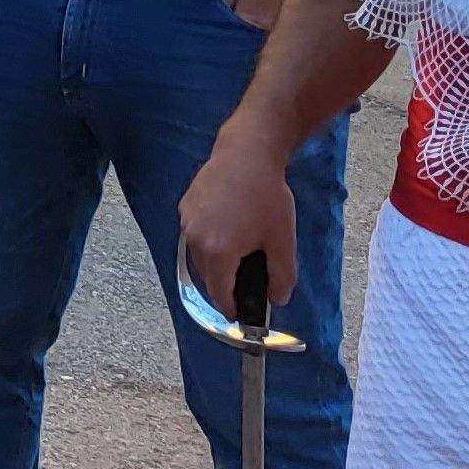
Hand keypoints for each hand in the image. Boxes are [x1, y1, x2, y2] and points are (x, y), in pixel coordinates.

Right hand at [178, 128, 300, 313]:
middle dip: (225, 284)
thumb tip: (277, 299)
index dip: (232, 308)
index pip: (220, 294)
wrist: (246, 153)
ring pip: (198, 255)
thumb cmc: (267, 197)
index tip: (241, 315)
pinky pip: (195, 234)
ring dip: (216, 261)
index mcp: (218, 252)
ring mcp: (187, 222)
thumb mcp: (282, 240)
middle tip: (247, 281)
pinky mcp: (185, 206)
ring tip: (240, 251)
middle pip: (207, 276)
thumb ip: (281, 276)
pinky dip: (209, 240)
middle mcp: (195, 239)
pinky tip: (229, 227)